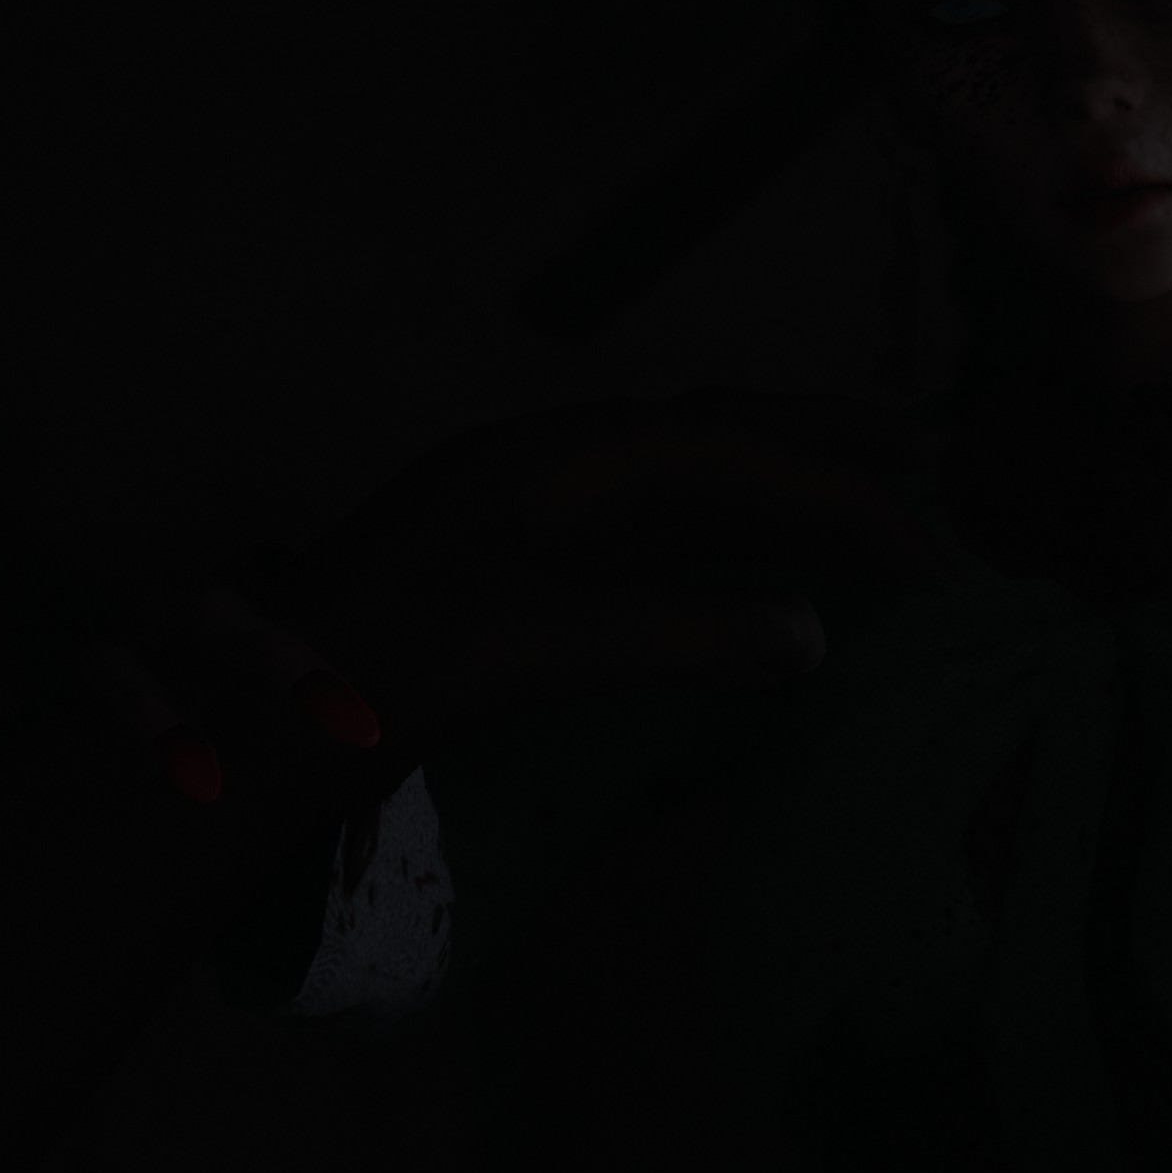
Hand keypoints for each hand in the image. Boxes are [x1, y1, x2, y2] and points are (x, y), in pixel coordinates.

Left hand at [243, 385, 957, 780]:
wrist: (241, 734)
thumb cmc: (363, 680)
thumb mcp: (515, 649)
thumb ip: (662, 632)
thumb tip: (806, 633)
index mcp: (545, 464)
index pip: (722, 451)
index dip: (831, 490)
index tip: (920, 548)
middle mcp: (544, 474)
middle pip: (710, 437)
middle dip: (821, 444)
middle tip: (930, 461)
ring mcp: (529, 524)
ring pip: (685, 487)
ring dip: (780, 493)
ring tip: (872, 509)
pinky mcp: (519, 581)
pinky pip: (653, 540)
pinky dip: (730, 548)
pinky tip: (763, 582)